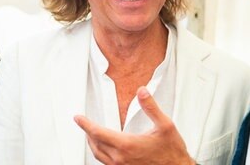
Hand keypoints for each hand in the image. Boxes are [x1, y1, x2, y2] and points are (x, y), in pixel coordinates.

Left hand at [74, 86, 194, 164]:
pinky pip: (106, 162)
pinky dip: (100, 153)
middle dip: (87, 132)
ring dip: (92, 143)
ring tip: (91, 135)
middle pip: (95, 144)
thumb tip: (142, 92)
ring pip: (98, 155)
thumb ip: (151, 107)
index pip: (98, 133)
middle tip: (83, 123)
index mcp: (127, 145)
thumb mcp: (165, 125)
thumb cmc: (172, 151)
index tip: (78, 118)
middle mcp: (121, 158)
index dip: (85, 124)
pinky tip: (105, 149)